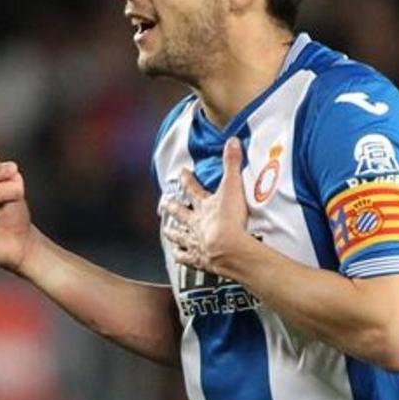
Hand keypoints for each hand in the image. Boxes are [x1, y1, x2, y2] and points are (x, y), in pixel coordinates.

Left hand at [162, 137, 249, 277]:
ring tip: (167, 232)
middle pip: (180, 213)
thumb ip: (233, 164)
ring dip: (173, 233)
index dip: (187, 179)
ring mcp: (194, 242)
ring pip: (179, 236)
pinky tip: (177, 257)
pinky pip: (185, 258)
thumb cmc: (231, 219)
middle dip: (172, 207)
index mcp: (203, 206)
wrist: (228, 248)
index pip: (192, 188)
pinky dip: (180, 257)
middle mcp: (194, 223)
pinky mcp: (197, 259)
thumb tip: (232, 140)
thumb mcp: (233, 187)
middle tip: (165, 204)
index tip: (181, 172)